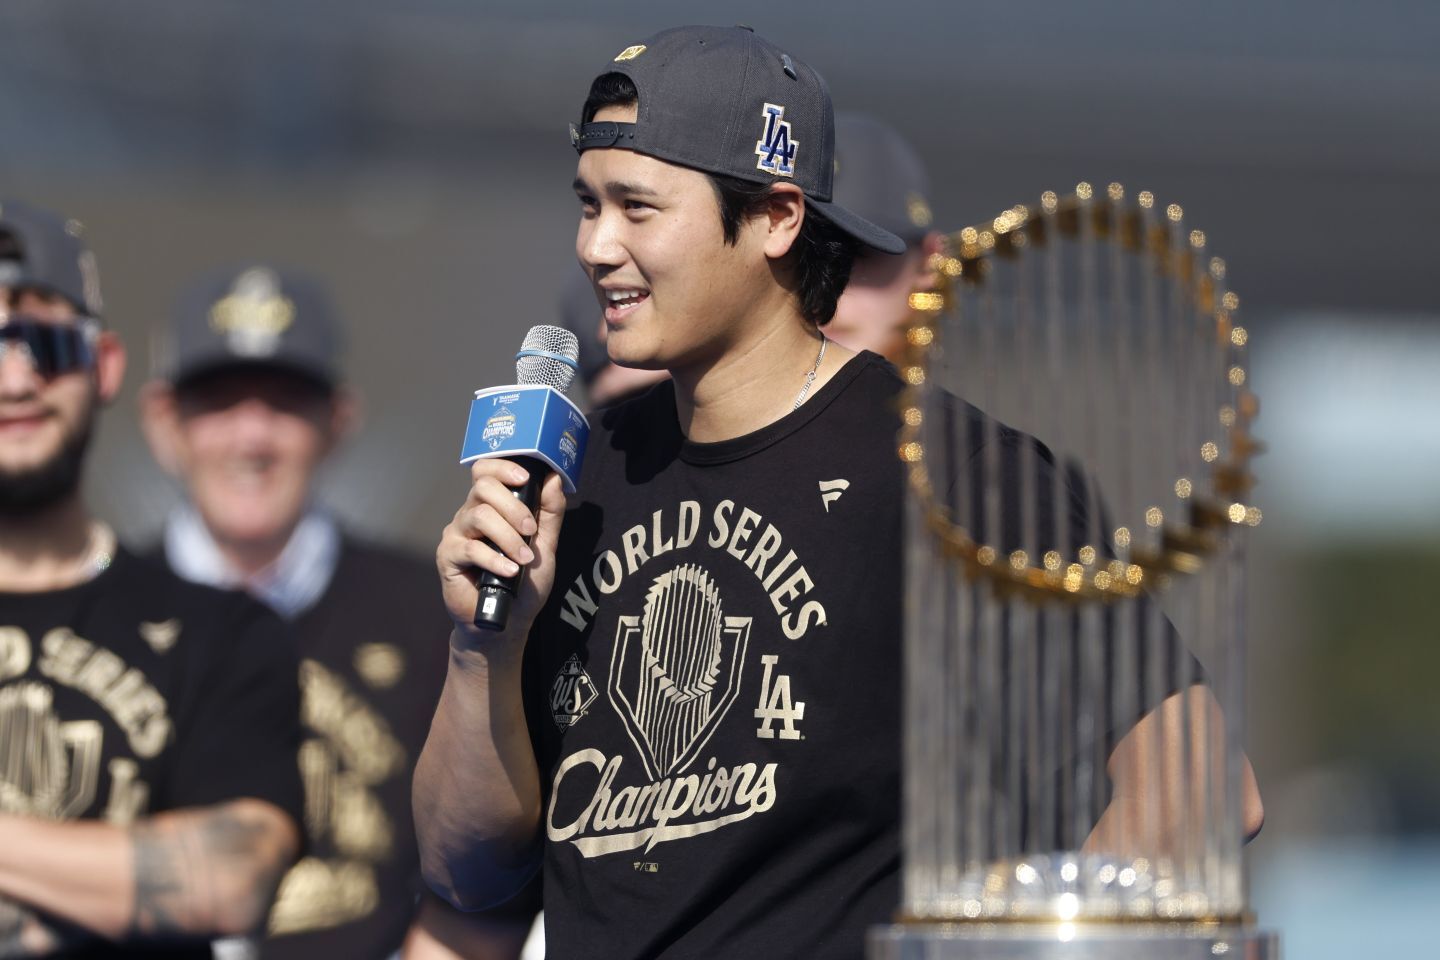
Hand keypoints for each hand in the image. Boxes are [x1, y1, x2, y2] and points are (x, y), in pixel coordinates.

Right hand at [438, 459, 566, 645]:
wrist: (508, 620)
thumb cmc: (524, 583)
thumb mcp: (545, 545)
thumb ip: (550, 511)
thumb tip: (553, 478)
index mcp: (492, 507)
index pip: (486, 471)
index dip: (503, 468)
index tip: (525, 478)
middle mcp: (470, 515)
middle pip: (483, 487)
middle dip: (513, 507)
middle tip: (530, 530)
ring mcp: (457, 535)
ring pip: (479, 515)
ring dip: (507, 536)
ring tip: (523, 559)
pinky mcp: (447, 557)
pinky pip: (469, 548)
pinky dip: (494, 559)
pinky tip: (509, 572)